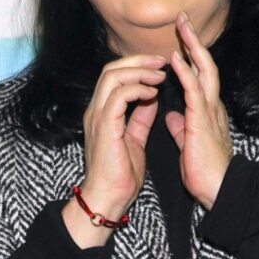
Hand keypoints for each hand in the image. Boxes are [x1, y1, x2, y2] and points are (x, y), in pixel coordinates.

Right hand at [63, 54, 165, 246]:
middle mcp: (96, 110)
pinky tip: (154, 93)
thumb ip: (140, 118)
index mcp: (103, 112)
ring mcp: (98, 117)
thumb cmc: (121, 175)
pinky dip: (137, 89)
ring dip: (139, 71)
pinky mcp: (104, 126)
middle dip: (138, 60)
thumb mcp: (135, 139)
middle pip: (111, 69)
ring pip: (112, 77)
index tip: (160, 65)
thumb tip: (152, 99)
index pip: (114, 76)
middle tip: (162, 60)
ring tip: (160, 74)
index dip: (136, 65)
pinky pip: (119, 96)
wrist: (109, 198)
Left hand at [165, 11, 233, 209]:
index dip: (190, 56)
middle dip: (194, 41)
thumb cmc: (205, 171)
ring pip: (204, 70)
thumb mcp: (188, 145)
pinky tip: (176, 58)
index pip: (198, 76)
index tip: (180, 38)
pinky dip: (185, 72)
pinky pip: (194, 90)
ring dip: (192, 47)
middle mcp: (211, 106)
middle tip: (183, 19)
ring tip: (182, 26)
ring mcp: (209, 111)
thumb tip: (173, 117)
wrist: (218, 190)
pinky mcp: (203, 120)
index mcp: (206, 111)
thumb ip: (182, 127)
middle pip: (205, 65)